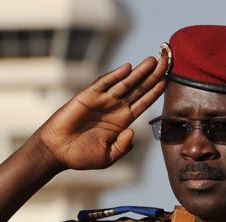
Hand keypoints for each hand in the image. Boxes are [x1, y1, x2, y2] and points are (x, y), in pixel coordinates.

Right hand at [35, 55, 167, 170]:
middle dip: (153, 76)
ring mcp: (102, 100)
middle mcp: (115, 108)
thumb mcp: (109, 157)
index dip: (156, 91)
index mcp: (122, 121)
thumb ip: (123, 147)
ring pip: (125, 83)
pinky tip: (127, 68)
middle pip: (139, 88)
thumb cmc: (82, 156)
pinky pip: (103, 83)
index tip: (168, 80)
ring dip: (139, 72)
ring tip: (153, 60)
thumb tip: (132, 131)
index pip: (144, 102)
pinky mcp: (87, 96)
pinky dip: (115, 75)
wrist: (57, 152)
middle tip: (167, 61)